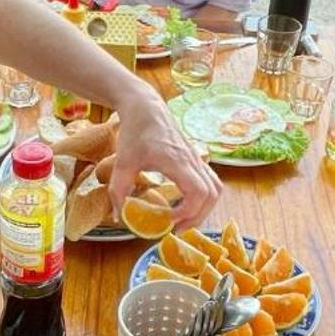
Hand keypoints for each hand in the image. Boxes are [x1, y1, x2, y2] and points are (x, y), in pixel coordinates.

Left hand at [106, 86, 220, 228]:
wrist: (146, 108)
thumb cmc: (135, 132)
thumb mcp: (122, 163)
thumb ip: (118, 191)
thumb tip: (119, 217)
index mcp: (177, 161)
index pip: (198, 192)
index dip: (188, 212)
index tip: (169, 220)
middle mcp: (193, 160)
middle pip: (212, 194)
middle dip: (197, 216)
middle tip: (176, 228)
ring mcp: (197, 159)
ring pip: (216, 189)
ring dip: (204, 208)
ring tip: (184, 219)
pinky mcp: (196, 159)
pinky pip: (211, 182)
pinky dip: (204, 198)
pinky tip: (186, 204)